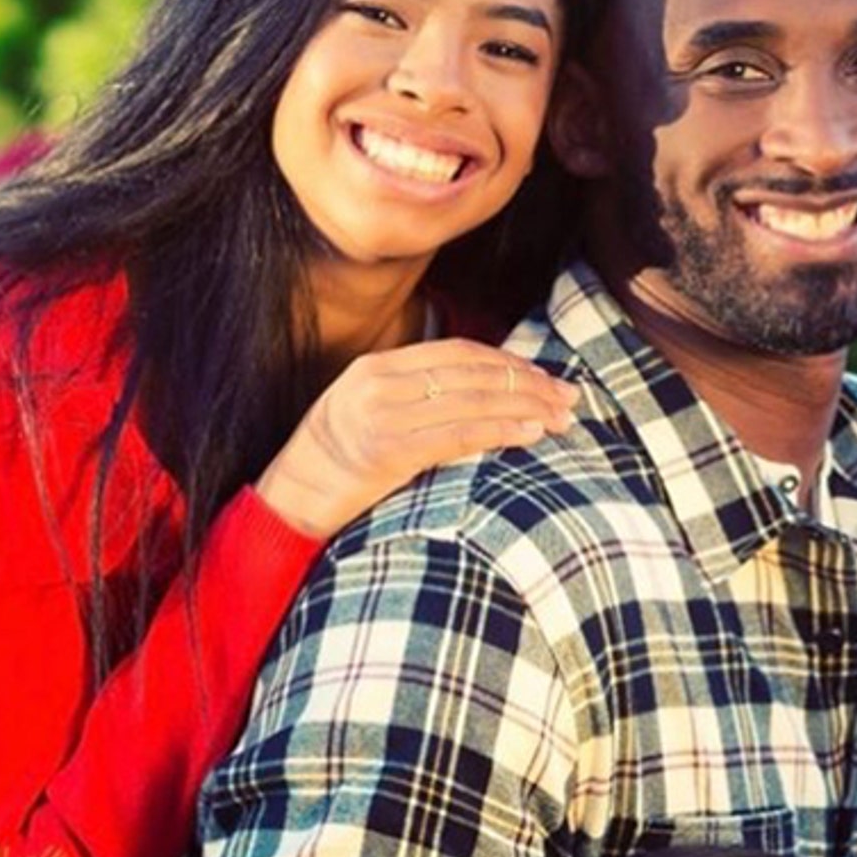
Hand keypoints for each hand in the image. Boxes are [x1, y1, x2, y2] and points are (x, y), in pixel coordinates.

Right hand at [255, 340, 577, 541]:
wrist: (287, 503)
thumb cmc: (334, 468)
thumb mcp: (366, 415)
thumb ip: (411, 398)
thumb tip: (475, 397)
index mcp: (376, 367)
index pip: (458, 353)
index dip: (508, 363)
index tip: (545, 378)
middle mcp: (378, 383)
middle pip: (471, 373)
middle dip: (528, 385)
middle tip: (569, 399)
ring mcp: (380, 416)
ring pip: (470, 401)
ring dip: (524, 408)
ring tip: (561, 419)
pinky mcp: (385, 452)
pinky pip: (456, 436)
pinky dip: (498, 431)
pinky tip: (530, 434)